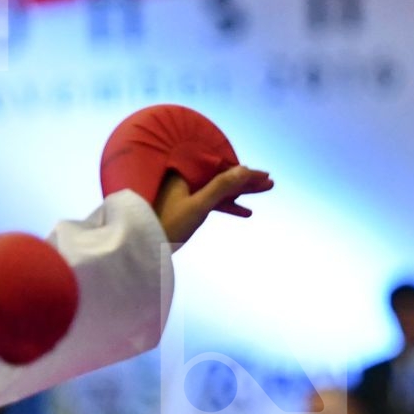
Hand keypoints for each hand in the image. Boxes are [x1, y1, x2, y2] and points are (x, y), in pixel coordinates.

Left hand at [154, 166, 273, 245]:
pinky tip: (246, 212)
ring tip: (263, 192)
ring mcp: (186, 194)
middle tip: (270, 183)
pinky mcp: (186, 207)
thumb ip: (222, 186)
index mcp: (185, 173)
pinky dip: (228, 206)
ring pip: (219, 190)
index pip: (222, 168)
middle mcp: (185, 179)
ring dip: (241, 193)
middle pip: (223, 177)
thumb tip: (245, 169)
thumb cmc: (167, 225)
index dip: (246, 173)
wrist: (143, 246)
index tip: (265, 176)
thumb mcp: (199, 206)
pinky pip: (212, 202)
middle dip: (247, 182)